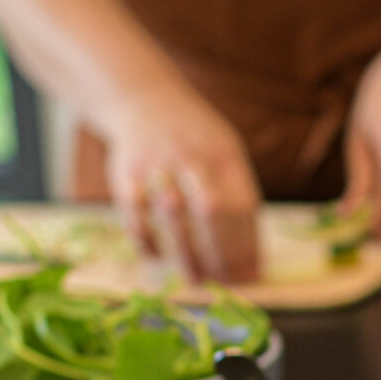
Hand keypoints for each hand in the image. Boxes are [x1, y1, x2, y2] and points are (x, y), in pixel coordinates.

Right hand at [101, 84, 262, 282]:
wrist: (143, 98)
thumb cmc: (194, 138)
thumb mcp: (226, 151)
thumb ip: (239, 198)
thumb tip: (254, 262)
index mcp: (224, 154)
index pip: (243, 207)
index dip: (248, 245)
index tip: (251, 273)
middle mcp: (192, 156)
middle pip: (211, 213)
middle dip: (221, 254)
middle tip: (226, 281)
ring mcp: (157, 163)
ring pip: (173, 218)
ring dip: (187, 256)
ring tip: (197, 280)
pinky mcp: (127, 174)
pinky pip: (136, 217)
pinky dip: (147, 243)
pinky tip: (157, 258)